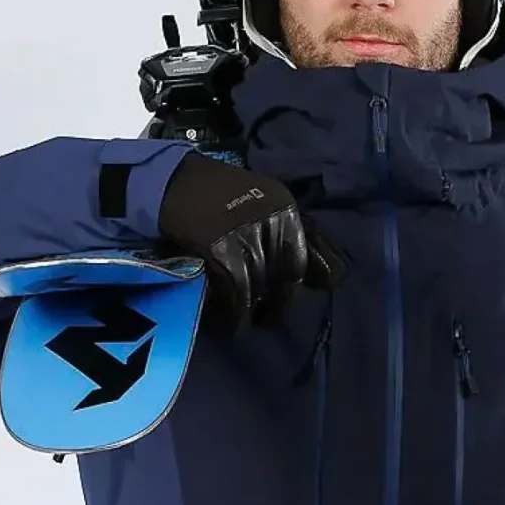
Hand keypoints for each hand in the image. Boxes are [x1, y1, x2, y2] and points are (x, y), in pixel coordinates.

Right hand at [156, 153, 340, 330]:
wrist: (171, 183)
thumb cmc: (217, 196)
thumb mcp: (263, 202)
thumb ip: (294, 236)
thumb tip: (334, 278)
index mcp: (286, 209)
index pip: (305, 261)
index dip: (298, 286)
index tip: (283, 297)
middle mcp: (273, 221)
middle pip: (285, 279)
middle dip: (274, 302)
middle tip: (261, 315)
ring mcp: (248, 236)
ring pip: (260, 290)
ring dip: (249, 311)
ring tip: (239, 319)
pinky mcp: (223, 252)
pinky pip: (236, 296)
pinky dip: (232, 315)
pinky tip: (226, 321)